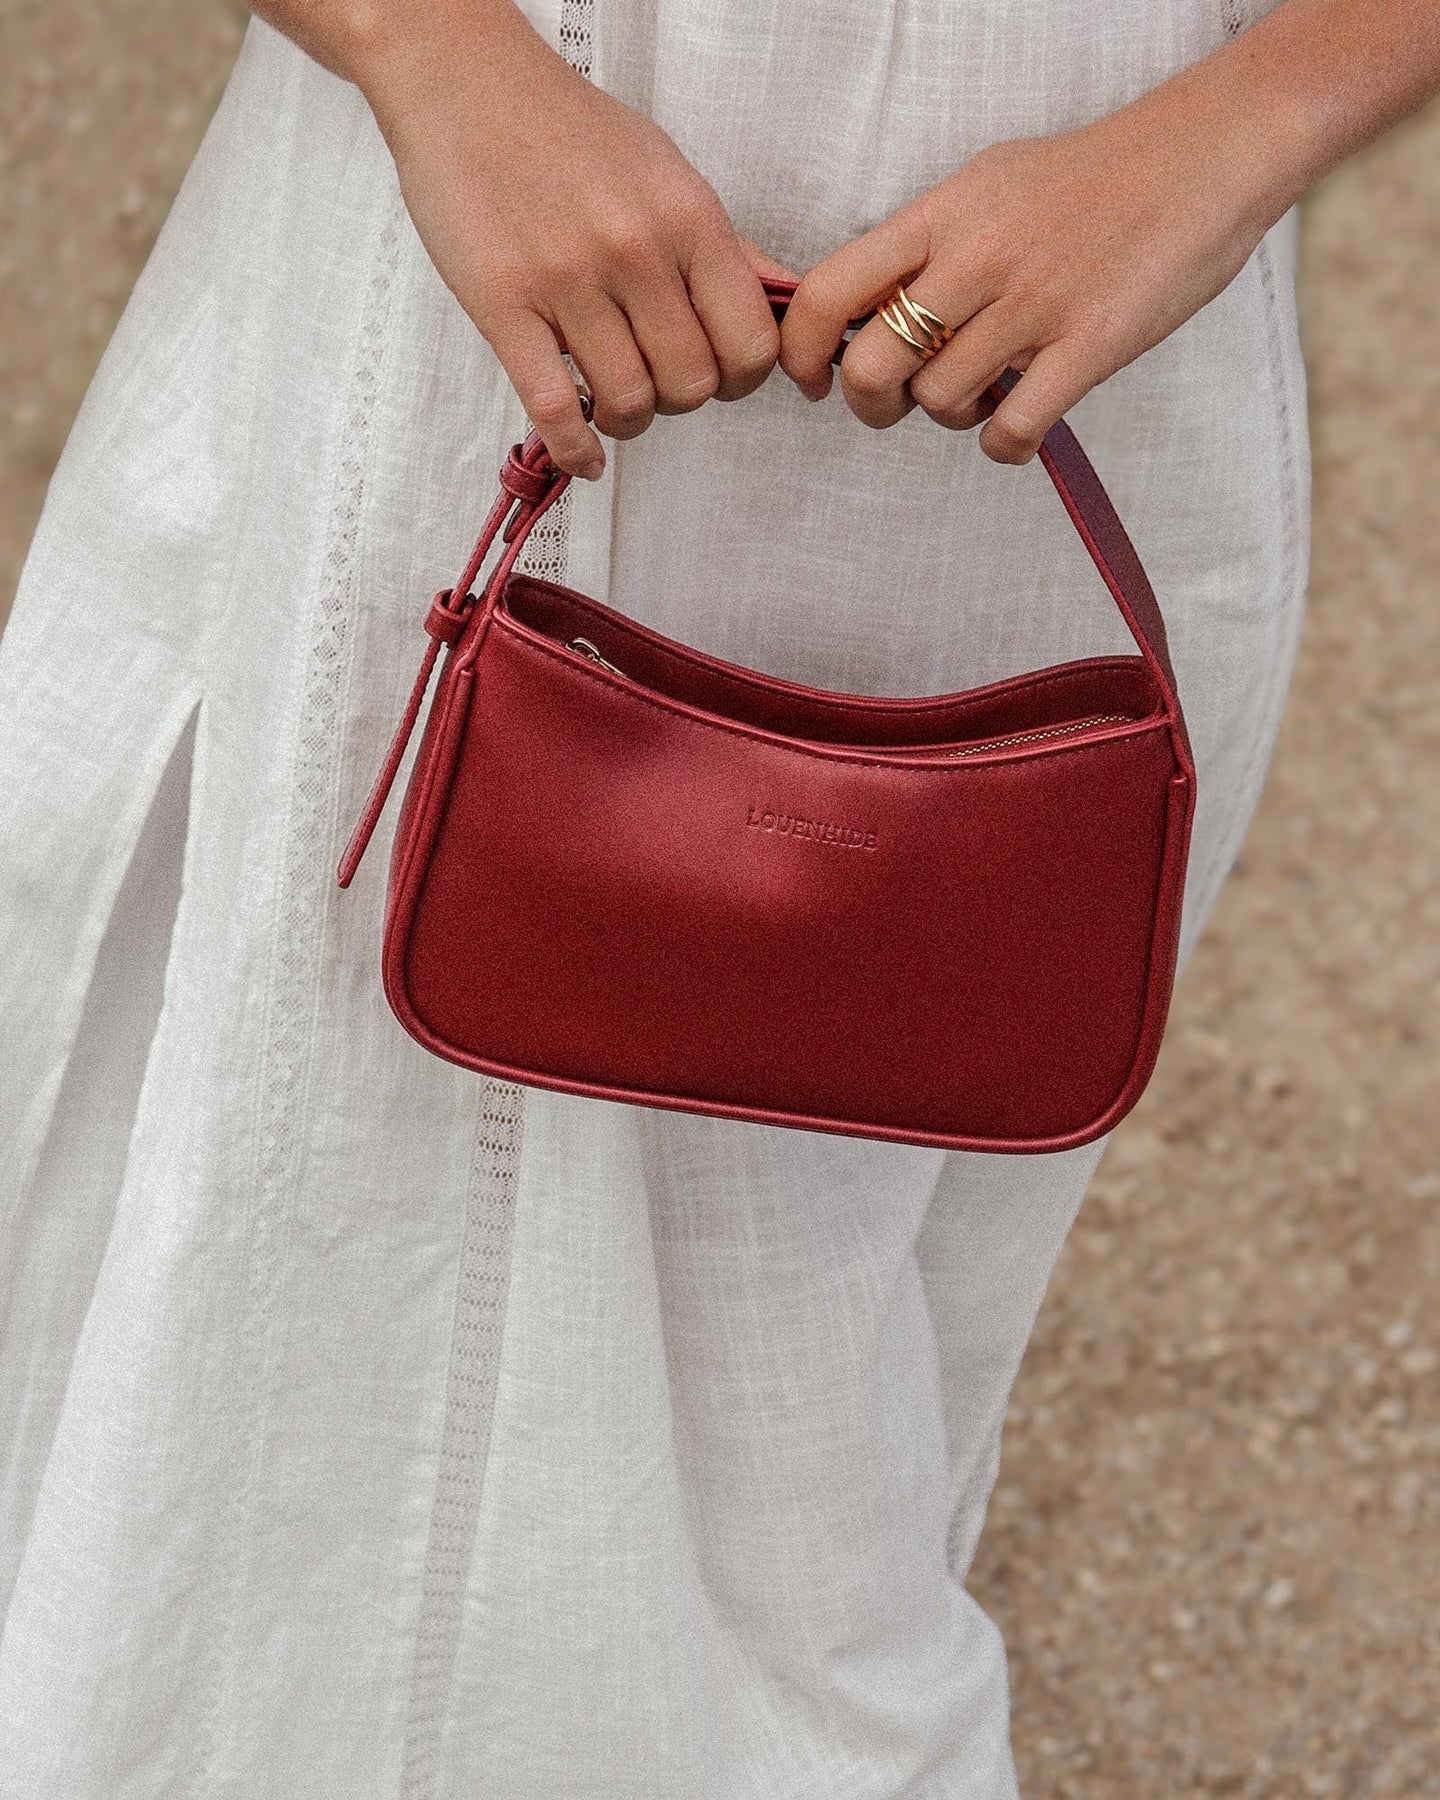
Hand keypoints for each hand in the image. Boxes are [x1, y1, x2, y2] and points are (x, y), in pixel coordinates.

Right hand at [357, 4, 792, 476]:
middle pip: (693, 385)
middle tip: (657, 384)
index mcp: (688, 218)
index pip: (751, 344)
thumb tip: (781, 301)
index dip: (742, 379)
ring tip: (613, 403)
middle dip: (681, 402)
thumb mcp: (667, 172)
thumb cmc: (569, 132)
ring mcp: (568, 280)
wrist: (465, 84)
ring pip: (630, 403)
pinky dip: (576, 450)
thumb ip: (722, 246)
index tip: (721, 378)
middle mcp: (635, 250)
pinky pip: (554, 408)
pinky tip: (584, 456)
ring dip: (628, 422)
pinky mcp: (504, 305)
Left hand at [778, 89, 1274, 464]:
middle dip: (872, 406)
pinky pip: (1011, 428)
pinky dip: (1004, 444)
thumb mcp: (986, 185)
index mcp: (942, 218)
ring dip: (950, 420)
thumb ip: (923, 245)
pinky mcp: (1089, 346)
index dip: (800, 352)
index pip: (830, 291)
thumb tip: (862, 304)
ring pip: (939, 403)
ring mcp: (1033, 305)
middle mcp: (977, 260)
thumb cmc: (1088, 179)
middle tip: (899, 404)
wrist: (1202, 157)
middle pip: (872, 367)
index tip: (815, 379)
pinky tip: (1017, 425)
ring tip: (983, 394)